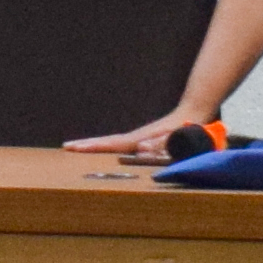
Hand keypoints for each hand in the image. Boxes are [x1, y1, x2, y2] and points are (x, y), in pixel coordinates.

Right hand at [68, 110, 201, 158]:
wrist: (195, 111)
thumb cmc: (188, 128)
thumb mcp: (177, 138)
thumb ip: (161, 144)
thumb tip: (141, 147)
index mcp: (141, 139)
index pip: (112, 144)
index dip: (94, 147)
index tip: (75, 147)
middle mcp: (137, 138)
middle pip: (107, 142)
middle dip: (87, 144)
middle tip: (67, 146)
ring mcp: (140, 138)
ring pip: (112, 142)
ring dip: (95, 145)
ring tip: (78, 148)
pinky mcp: (144, 140)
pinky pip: (120, 145)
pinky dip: (107, 147)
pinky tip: (103, 150)